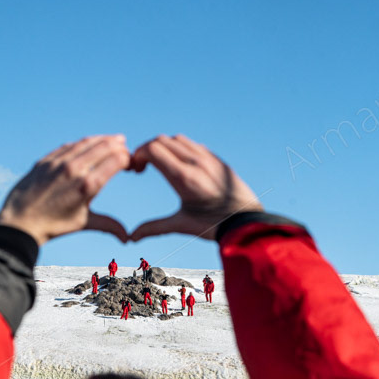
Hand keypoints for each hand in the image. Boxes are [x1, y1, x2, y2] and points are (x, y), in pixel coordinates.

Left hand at [0, 135, 129, 245]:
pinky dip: (83, 143)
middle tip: (125, 148)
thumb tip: (127, 238)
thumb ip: (109, 225)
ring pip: (87, 142)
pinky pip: (69, 145)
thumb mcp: (83, 223)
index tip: (131, 163)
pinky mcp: (46, 160)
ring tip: (114, 140)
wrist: (20, 222)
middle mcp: (75, 169)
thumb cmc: (53, 225)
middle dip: (119, 146)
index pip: (117, 159)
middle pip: (105, 146)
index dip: (128, 158)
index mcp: (88, 185)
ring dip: (103, 139)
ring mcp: (59, 162)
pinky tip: (89, 144)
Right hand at [128, 134, 262, 240]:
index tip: (135, 171)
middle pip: (161, 140)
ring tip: (158, 165)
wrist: (247, 222)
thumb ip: (154, 228)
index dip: (137, 155)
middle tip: (141, 168)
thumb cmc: (214, 226)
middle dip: (146, 150)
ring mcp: (208, 158)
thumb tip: (131, 238)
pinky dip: (178, 149)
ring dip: (162, 148)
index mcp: (184, 178)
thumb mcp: (182, 225)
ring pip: (177, 139)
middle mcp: (196, 163)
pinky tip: (178, 166)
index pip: (153, 149)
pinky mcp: (217, 159)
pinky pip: (192, 145)